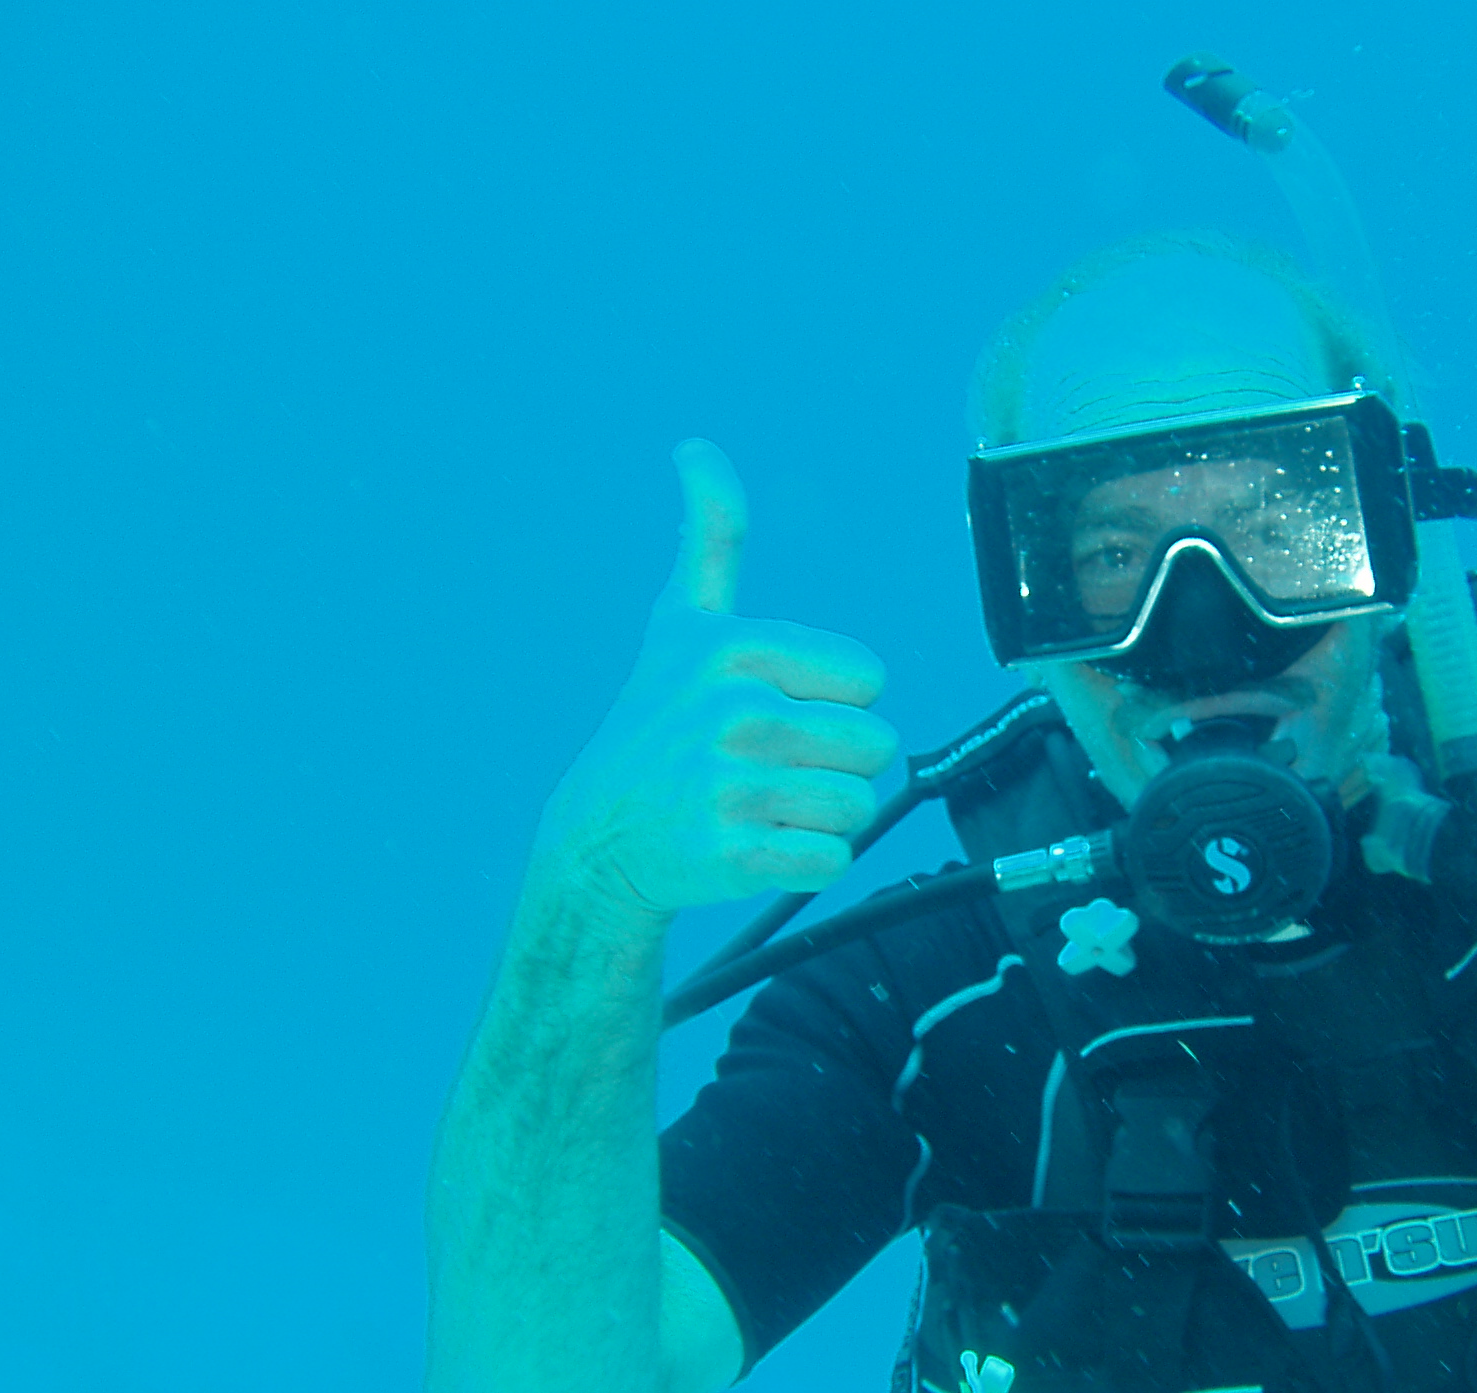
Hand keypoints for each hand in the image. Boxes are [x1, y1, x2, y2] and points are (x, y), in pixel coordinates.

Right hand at [534, 439, 899, 916]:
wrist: (599, 832)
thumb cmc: (656, 720)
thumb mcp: (680, 624)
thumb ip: (712, 538)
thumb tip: (696, 447)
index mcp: (736, 650)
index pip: (870, 678)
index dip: (837, 699)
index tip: (781, 707)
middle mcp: (734, 714)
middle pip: (877, 746)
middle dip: (839, 762)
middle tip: (776, 765)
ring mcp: (732, 788)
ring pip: (860, 806)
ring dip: (825, 814)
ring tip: (767, 803)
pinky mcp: (735, 856)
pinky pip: (832, 860)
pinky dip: (809, 861)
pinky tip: (759, 842)